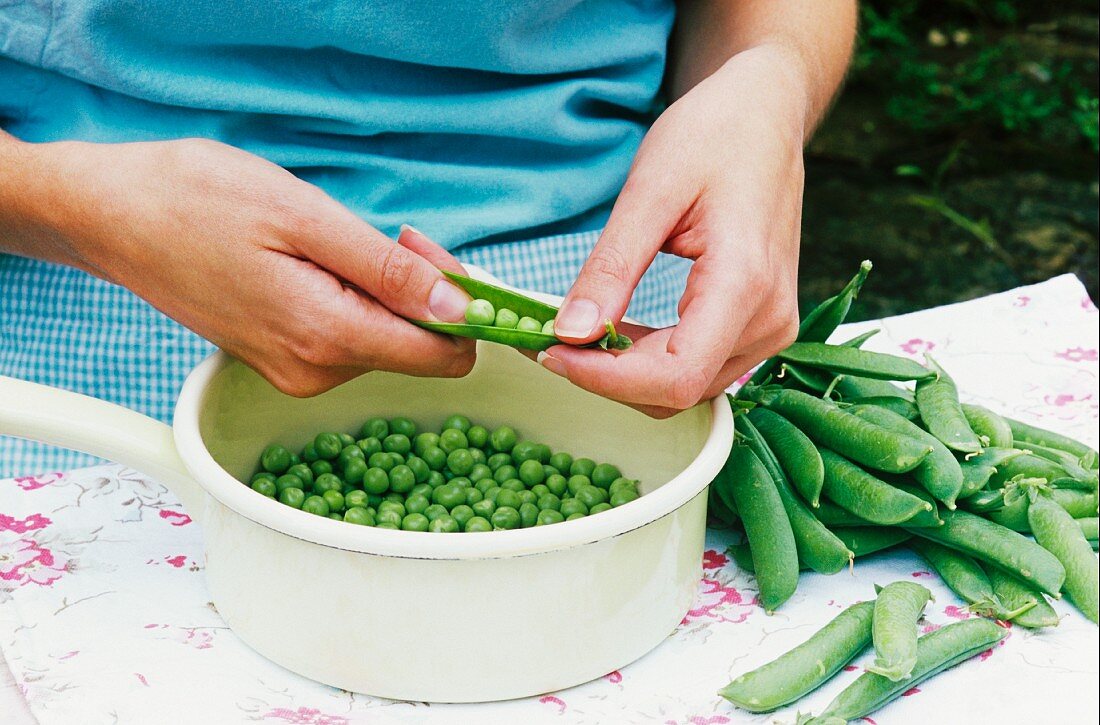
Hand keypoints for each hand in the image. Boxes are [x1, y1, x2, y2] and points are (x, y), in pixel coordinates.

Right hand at [30, 138, 474, 394]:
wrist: (114, 216)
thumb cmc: (199, 201)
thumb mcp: (306, 217)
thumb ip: (388, 271)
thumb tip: (458, 308)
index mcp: (326, 338)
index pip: (443, 357)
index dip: (465, 311)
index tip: (447, 261)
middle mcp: (314, 371)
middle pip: (417, 348)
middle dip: (425, 292)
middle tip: (398, 232)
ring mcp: (294, 371)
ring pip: (385, 340)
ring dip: (389, 292)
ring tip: (348, 240)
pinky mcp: (281, 359)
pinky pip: (350, 337)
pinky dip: (358, 300)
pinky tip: (329, 262)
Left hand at [542, 48, 804, 416]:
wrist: (765, 116)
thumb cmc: (714, 136)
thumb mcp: (650, 191)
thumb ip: (611, 267)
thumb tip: (568, 333)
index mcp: (746, 284)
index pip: (674, 375)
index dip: (606, 380)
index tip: (550, 352)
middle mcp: (769, 321)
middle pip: (677, 391)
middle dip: (605, 378)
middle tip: (545, 340)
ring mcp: (771, 328)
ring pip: (685, 390)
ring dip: (623, 375)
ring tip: (572, 335)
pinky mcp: (759, 326)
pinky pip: (697, 368)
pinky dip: (646, 362)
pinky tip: (612, 331)